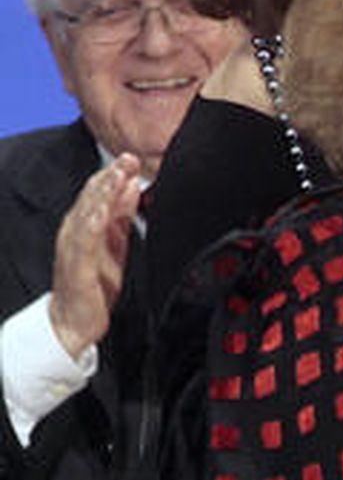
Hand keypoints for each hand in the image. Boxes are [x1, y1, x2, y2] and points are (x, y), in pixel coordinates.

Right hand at [48, 154, 142, 359]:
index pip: (100, 193)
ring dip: (102, 194)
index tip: (132, 158)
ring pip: (86, 213)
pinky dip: (90, 225)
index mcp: (88, 225)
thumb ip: (122, 214)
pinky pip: (82, 243)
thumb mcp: (115, 242)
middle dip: (110, 176)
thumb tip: (132, 186)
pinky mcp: (76, 267)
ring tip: (116, 176)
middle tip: (128, 159)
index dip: (115, 174)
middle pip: (92, 198)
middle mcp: (76, 231)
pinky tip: (100, 213)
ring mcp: (73, 248)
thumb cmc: (95, 282)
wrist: (75, 321)